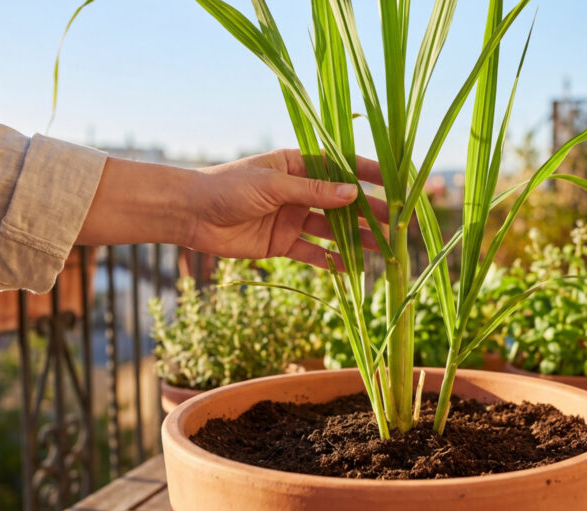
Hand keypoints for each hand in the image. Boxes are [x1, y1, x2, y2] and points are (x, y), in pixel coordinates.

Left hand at [187, 149, 386, 267]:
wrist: (190, 214)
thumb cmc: (228, 187)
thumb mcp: (274, 185)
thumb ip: (314, 192)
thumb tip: (354, 194)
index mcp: (296, 165)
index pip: (340, 166)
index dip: (367, 173)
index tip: (393, 181)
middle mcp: (298, 190)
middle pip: (341, 202)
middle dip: (368, 212)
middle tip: (396, 222)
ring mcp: (291, 217)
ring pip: (331, 229)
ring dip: (356, 238)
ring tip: (383, 248)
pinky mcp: (281, 243)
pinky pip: (312, 253)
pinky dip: (331, 261)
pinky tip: (353, 268)